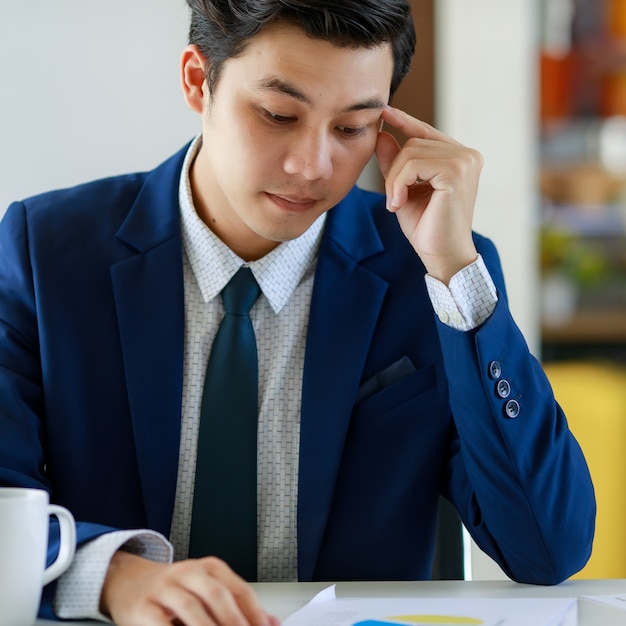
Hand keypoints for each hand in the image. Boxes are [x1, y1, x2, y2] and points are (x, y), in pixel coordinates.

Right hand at [100, 551, 280, 625]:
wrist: (129, 582)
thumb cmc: (174, 591)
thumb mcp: (207, 590)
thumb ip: (237, 606)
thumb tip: (272, 623)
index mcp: (209, 567)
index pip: (239, 590)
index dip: (254, 613)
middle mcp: (188, 572)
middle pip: (217, 596)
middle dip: (234, 622)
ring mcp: (164, 588)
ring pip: (191, 608)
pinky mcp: (143, 607)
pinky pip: (162, 624)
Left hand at [375, 106, 482, 283]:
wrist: (441, 255)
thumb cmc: (426, 227)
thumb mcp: (404, 190)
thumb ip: (395, 164)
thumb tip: (382, 135)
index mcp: (459, 157)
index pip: (426, 133)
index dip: (405, 121)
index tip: (385, 112)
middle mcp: (467, 154)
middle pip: (413, 143)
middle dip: (394, 170)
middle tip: (392, 199)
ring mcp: (465, 161)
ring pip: (411, 152)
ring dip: (395, 180)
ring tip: (396, 203)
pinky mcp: (457, 172)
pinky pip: (413, 165)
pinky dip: (399, 183)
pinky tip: (399, 203)